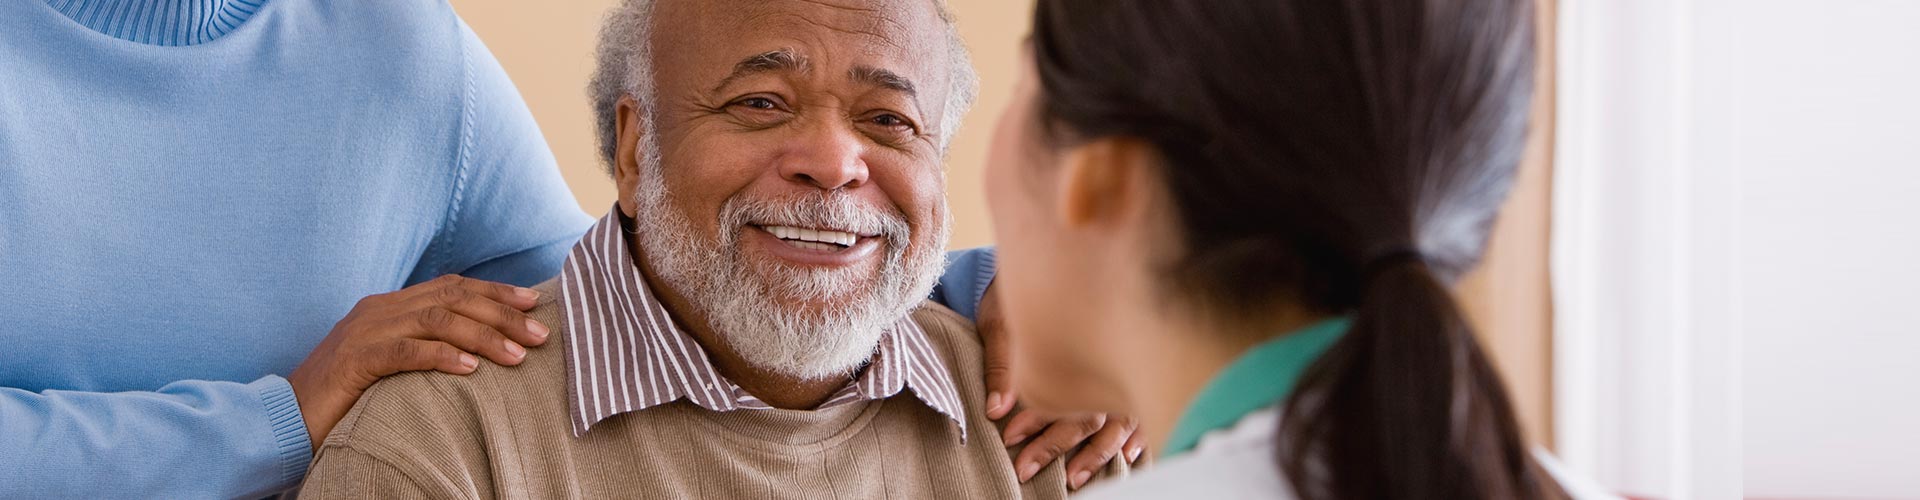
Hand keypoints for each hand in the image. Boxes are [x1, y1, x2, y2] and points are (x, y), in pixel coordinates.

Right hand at [289, 275, 548, 450]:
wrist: (285, 415)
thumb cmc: (346, 396)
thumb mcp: (391, 363)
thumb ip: (424, 346)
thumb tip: (478, 350)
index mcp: (389, 306)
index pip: (451, 288)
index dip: (495, 292)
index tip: (534, 302)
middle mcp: (379, 310)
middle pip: (452, 299)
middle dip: (501, 313)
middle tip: (539, 333)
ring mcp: (364, 332)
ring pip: (435, 320)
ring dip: (482, 335)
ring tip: (516, 354)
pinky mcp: (354, 360)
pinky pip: (404, 351)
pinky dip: (441, 356)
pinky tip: (470, 368)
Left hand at [977, 281, 1145, 488]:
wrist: (1054, 247)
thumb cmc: (1020, 286)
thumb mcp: (1002, 318)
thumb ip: (1002, 363)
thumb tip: (995, 410)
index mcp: (1071, 343)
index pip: (1056, 398)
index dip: (1032, 423)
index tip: (1008, 438)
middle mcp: (1105, 356)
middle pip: (1086, 416)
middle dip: (1055, 446)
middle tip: (1024, 468)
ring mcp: (1128, 363)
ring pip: (1116, 421)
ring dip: (1095, 452)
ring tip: (1072, 477)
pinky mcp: (1141, 364)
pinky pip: (1145, 410)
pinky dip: (1138, 436)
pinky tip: (1129, 456)